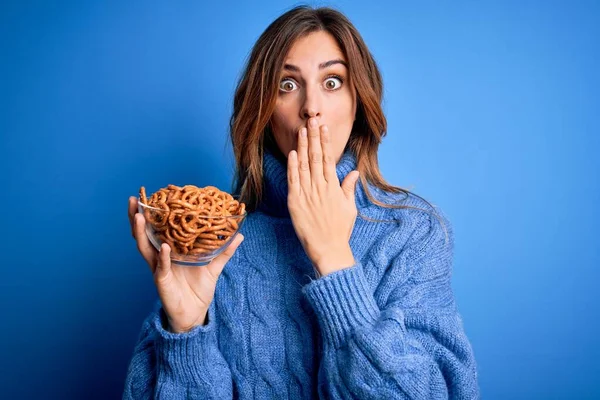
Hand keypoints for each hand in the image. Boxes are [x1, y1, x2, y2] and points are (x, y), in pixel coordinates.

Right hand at [128, 196, 243, 332]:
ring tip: (139, 216)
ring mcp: (158, 268)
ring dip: (140, 232)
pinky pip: (160, 267)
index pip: (157, 228)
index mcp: (170, 250)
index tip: (148, 195)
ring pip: (145, 247)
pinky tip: (164, 247)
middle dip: (136, 217)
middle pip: (143, 234)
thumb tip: (240, 235)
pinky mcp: (162, 281)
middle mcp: (160, 257)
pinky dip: (162, 257)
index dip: (151, 213)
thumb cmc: (199, 288)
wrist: (195, 313)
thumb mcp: (213, 266)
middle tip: (133, 200)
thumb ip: (224, 250)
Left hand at [286, 117, 359, 276]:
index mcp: (333, 187)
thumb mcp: (349, 208)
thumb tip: (353, 172)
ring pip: (303, 165)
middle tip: (311, 120)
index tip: (323, 127)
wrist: (328, 249)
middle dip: (313, 137)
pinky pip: (293, 181)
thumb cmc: (340, 229)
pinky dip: (292, 166)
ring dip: (302, 147)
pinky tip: (292, 153)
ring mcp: (307, 194)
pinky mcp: (295, 202)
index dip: (325, 141)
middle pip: (316, 157)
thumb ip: (348, 188)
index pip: (328, 158)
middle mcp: (320, 187)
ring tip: (301, 131)